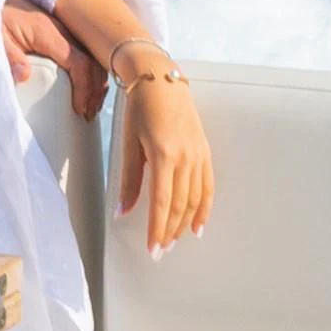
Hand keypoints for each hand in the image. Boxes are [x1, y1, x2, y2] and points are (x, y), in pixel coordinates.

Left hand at [0, 0, 102, 121]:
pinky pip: (82, 52)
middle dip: (95, 89)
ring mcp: (61, 30)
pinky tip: (85, 86)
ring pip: (91, 56)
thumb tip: (24, 77)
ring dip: (95, 81)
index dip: (84, 86)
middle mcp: (59, 29)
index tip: (80, 108)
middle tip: (89, 113)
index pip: (78, 61)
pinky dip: (88, 71)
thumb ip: (10, 56)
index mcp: (46, 32)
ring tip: (90, 104)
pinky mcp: (59, 33)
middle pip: (91, 60)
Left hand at [114, 61, 211, 252]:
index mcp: (164, 155)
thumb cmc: (140, 108)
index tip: (152, 249)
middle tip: (161, 251)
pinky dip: (204, 208)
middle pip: (179, 205)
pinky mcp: (205, 152)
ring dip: (185, 224)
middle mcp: (185, 157)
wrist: (161, 79)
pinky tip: (198, 224)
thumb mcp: (129, 143)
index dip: (157, 230)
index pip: (161, 203)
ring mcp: (198, 155)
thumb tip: (123, 212)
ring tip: (174, 241)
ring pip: (195, 199)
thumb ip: (129, 180)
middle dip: (170, 231)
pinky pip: (207, 186)